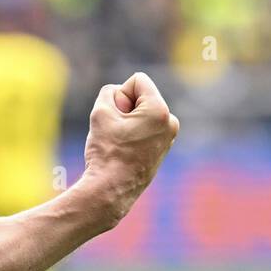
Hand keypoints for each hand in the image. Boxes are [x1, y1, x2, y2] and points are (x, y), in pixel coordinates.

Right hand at [80, 71, 178, 228]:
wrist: (111, 190)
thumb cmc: (106, 151)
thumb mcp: (100, 112)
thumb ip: (109, 92)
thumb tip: (120, 95)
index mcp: (160, 111)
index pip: (137, 81)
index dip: (120, 94)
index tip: (115, 116)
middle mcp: (170, 122)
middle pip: (141, 97)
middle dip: (125, 108)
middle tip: (116, 132)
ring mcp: (169, 137)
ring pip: (142, 113)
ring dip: (127, 121)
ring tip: (120, 142)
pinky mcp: (163, 148)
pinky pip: (145, 128)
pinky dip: (133, 133)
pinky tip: (124, 150)